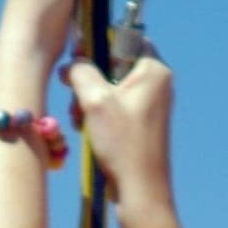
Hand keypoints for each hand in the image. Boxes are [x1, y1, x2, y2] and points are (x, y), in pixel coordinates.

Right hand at [65, 51, 173, 196]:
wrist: (140, 189)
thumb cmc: (124, 144)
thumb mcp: (95, 100)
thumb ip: (80, 72)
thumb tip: (70, 64)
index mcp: (154, 70)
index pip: (126, 38)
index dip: (99, 44)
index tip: (79, 58)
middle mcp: (157, 83)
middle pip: (114, 63)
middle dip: (90, 79)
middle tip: (77, 96)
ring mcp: (150, 104)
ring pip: (111, 87)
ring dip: (90, 99)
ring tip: (81, 118)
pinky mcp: (142, 123)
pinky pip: (115, 106)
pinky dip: (98, 114)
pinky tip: (89, 129)